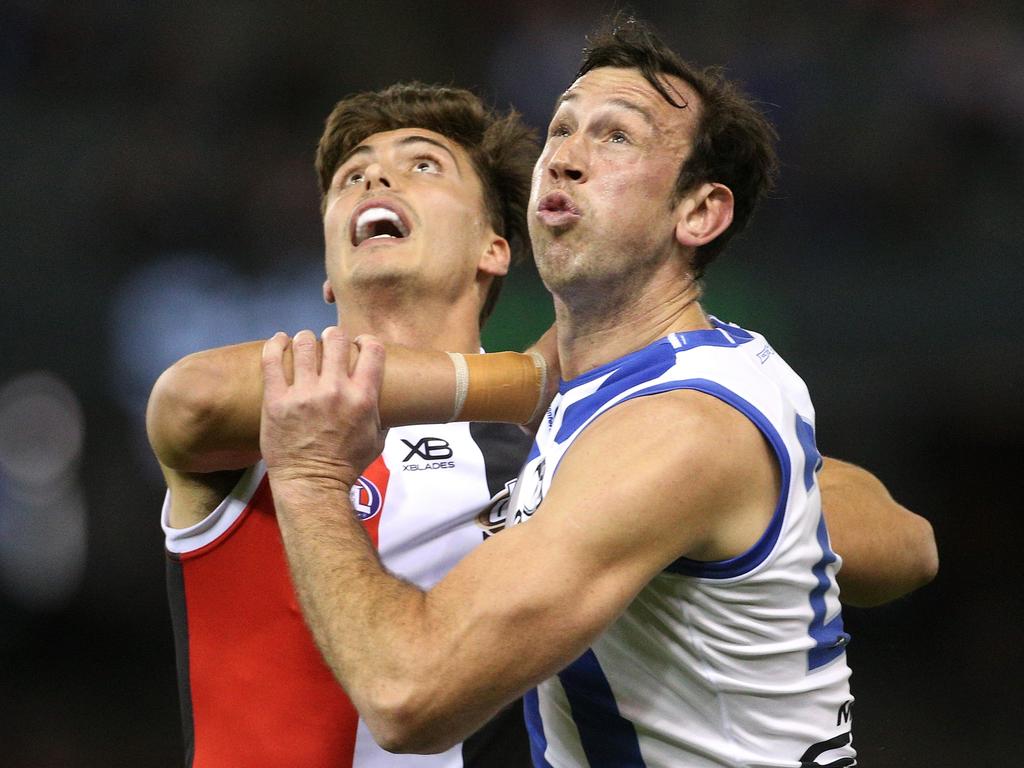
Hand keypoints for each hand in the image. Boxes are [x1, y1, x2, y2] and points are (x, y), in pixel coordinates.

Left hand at [260, 327, 385, 491]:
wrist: (312, 484)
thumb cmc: (346, 466)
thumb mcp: (377, 440)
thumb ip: (381, 416)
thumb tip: (385, 401)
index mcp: (362, 398)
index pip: (372, 350)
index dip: (366, 341)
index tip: (359, 344)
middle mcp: (335, 390)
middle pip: (336, 340)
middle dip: (334, 336)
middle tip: (329, 342)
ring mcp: (304, 394)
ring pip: (304, 344)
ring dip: (306, 339)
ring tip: (304, 342)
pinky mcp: (276, 400)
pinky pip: (272, 361)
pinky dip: (275, 344)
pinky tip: (279, 340)